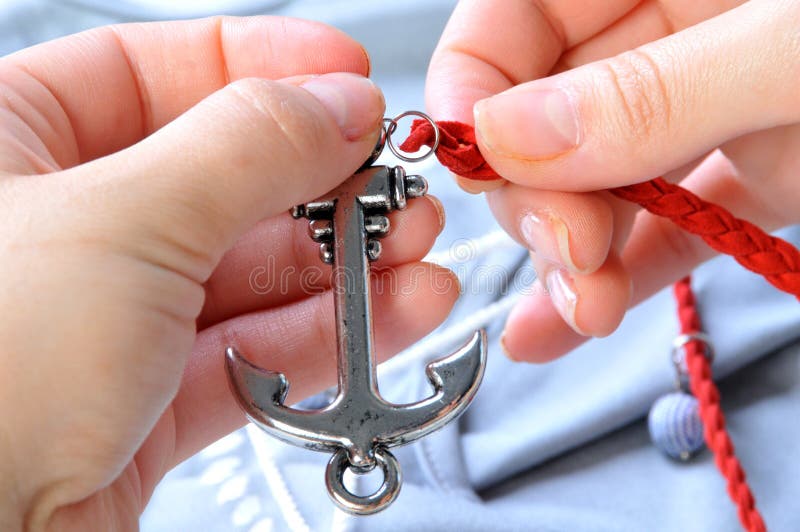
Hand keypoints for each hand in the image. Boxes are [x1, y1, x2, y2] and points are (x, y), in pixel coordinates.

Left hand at [0, 17, 455, 530]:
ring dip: (346, 260)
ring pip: (251, 272)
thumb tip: (336, 105)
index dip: (262, 67)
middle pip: (221, 176)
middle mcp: (60, 230)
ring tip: (413, 244)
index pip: (153, 70)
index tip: (347, 75)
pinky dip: (331, 333)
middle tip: (392, 176)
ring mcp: (108, 321)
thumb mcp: (122, 224)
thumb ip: (247, 150)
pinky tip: (396, 308)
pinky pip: (255, 351)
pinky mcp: (148, 402)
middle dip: (323, 178)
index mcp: (9, 145)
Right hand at [426, 0, 799, 360]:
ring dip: (573, 259)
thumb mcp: (789, 55)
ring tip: (584, 306)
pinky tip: (575, 321)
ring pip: (596, 186)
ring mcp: (705, 114)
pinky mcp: (746, 176)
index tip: (473, 162)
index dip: (473, 87)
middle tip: (567, 247)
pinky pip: (665, 226)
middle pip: (542, 119)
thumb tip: (512, 137)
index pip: (514, 18)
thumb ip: (651, 94)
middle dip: (537, 198)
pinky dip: (625, 278)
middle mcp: (671, 40)